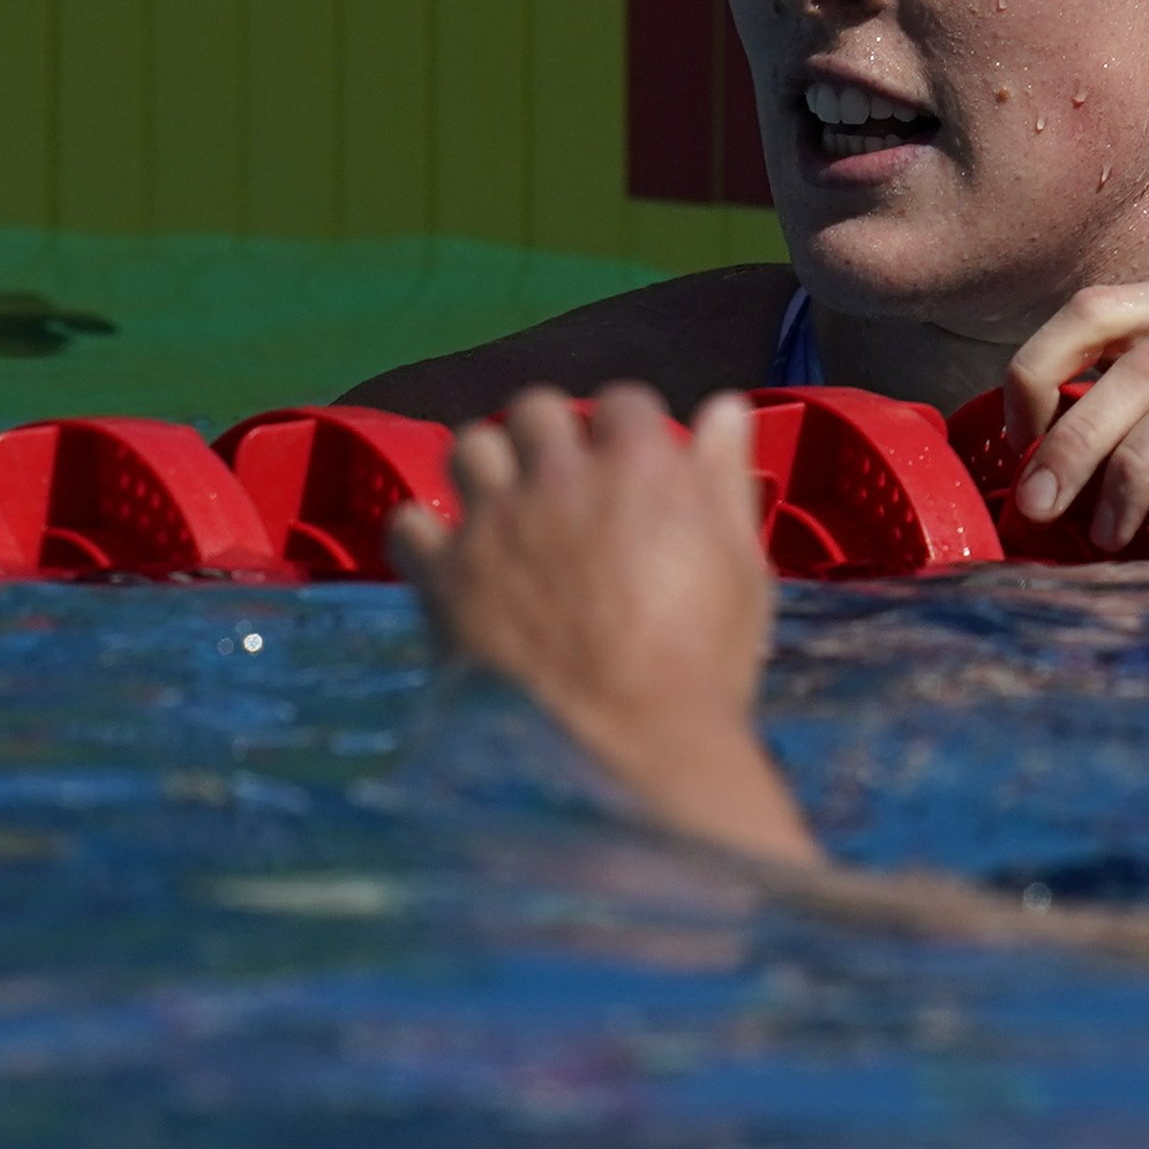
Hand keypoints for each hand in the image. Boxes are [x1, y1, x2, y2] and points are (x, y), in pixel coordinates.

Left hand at [388, 383, 820, 866]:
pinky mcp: (442, 575)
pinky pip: (408, 522)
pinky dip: (427, 535)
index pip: (624, 400)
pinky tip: (452, 560)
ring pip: (468, 445)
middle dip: (550, 435)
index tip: (634, 463)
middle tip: (564, 483)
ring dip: (488, 468)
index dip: (630, 430)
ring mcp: (493, 522)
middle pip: (535, 409)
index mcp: (639, 464)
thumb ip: (725, 479)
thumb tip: (725, 407)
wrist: (622, 748)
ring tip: (506, 510)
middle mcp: (558, 476)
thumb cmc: (702, 661)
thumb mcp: (740, 566)